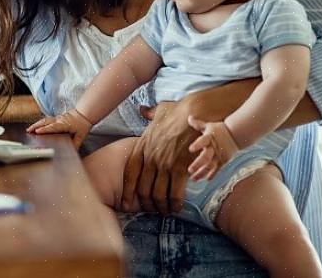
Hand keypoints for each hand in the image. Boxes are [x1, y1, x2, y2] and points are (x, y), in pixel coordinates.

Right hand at [27, 109, 92, 148]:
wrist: (84, 114)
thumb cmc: (82, 125)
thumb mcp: (81, 136)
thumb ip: (76, 144)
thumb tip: (71, 152)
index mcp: (65, 124)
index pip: (53, 127)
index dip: (45, 129)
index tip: (37, 131)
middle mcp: (59, 120)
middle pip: (45, 122)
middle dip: (36, 126)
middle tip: (28, 131)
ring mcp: (57, 118)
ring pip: (44, 120)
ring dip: (36, 124)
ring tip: (29, 130)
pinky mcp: (56, 118)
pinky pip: (46, 120)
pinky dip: (40, 123)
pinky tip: (36, 127)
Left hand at [122, 79, 258, 213]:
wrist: (195, 112)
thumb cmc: (178, 111)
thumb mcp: (159, 111)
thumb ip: (149, 114)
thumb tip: (142, 110)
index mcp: (142, 146)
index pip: (129, 173)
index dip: (127, 190)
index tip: (126, 203)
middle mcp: (150, 157)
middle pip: (143, 188)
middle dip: (146, 203)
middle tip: (151, 210)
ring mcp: (164, 163)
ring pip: (158, 194)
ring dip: (161, 206)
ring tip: (165, 211)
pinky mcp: (179, 168)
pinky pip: (175, 192)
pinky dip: (175, 203)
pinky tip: (177, 207)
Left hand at [187, 116, 239, 180]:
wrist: (236, 134)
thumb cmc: (220, 129)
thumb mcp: (209, 126)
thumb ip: (198, 124)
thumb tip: (189, 117)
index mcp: (209, 138)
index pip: (202, 141)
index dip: (197, 145)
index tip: (190, 149)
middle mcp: (214, 148)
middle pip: (205, 157)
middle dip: (198, 164)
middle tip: (190, 170)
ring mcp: (219, 155)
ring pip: (210, 166)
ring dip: (202, 173)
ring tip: (193, 179)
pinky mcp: (223, 161)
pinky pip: (217, 169)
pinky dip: (212, 175)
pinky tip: (206, 179)